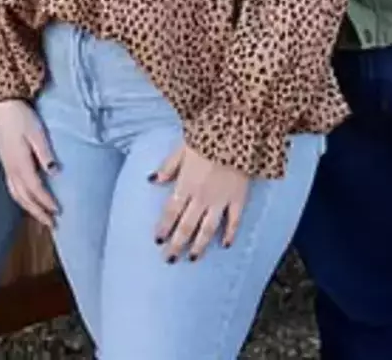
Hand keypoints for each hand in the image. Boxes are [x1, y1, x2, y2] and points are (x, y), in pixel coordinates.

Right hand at [0, 99, 59, 227]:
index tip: (59, 212)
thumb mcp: (37, 133)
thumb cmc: (21, 117)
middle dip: (38, 213)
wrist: (1, 105)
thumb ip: (45, 154)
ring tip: (41, 217)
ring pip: (17, 195)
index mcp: (20, 164)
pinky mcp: (5, 162)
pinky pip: (12, 188)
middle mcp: (11, 169)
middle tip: (52, 225)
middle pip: (25, 198)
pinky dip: (21, 199)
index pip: (36, 189)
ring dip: (29, 209)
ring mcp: (6, 167)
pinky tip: (27, 199)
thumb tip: (55, 172)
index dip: (47, 202)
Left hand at [151, 142, 248, 261]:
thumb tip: (152, 180)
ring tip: (192, 258)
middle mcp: (201, 197)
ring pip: (207, 229)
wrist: (237, 132)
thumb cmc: (207, 136)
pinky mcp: (239, 199)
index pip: (171, 212)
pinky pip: (234, 221)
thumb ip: (168, 166)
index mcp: (185, 184)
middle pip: (186, 226)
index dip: (164, 228)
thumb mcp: (181, 148)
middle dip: (177, 244)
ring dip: (199, 245)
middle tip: (170, 259)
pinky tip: (225, 245)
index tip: (158, 242)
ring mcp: (221, 200)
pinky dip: (229, 234)